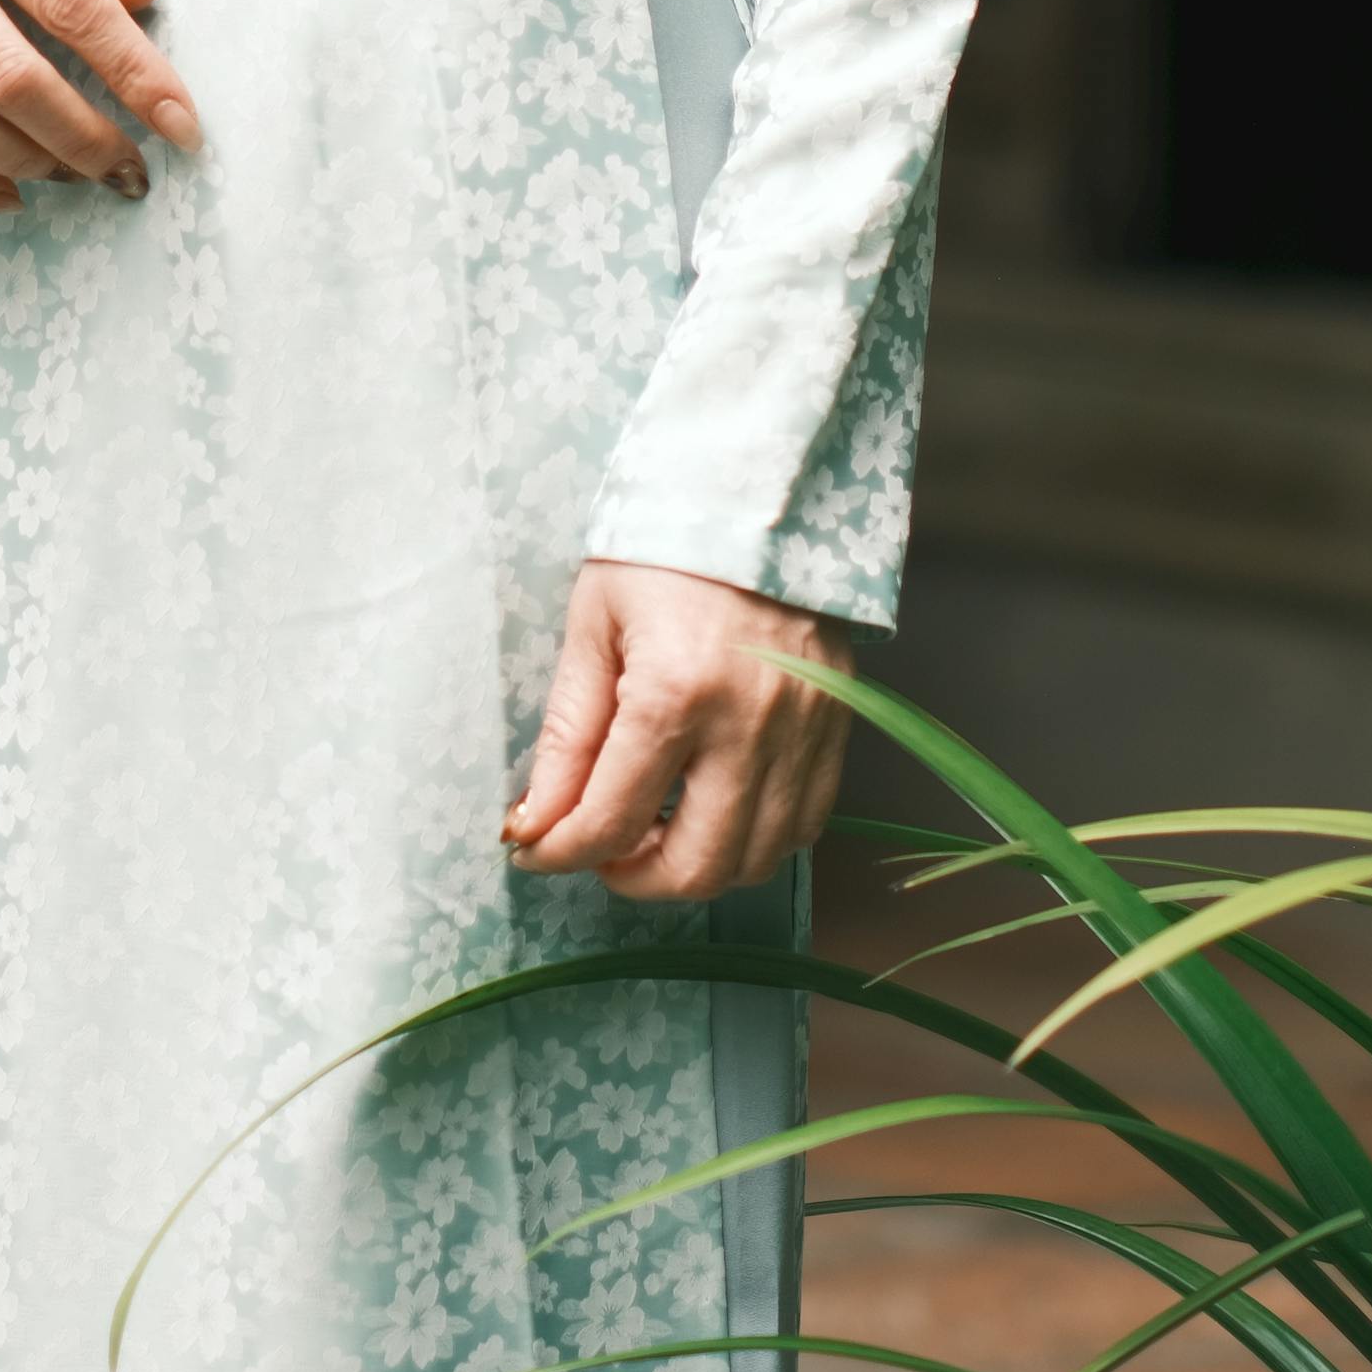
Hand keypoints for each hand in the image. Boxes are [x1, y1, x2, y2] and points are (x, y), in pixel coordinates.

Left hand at [506, 561, 849, 900]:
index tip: (533, 849)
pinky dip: (755, 839)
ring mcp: (805, 730)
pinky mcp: (838, 725)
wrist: (756, 493)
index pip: (611, 822)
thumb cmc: (660, 549)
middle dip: (632, 878)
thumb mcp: (593, 628)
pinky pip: (804, 825)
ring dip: (695, 866)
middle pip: (695, 867)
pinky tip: (713, 807)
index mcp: (675, 693)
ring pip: (757, 860)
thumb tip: (535, 823)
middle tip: (599, 848)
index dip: (560, 852)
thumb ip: (567, 737)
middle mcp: (750, 725)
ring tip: (654, 825)